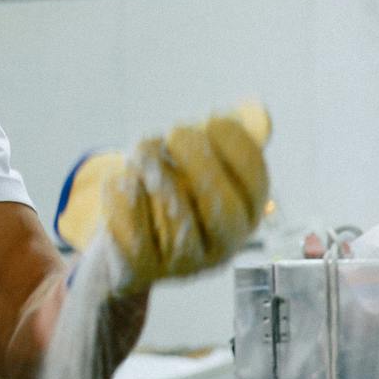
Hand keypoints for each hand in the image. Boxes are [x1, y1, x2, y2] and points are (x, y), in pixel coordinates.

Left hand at [55, 102, 270, 293]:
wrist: (123, 250)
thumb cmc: (167, 194)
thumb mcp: (197, 163)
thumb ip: (224, 136)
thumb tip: (255, 109)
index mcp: (246, 215)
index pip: (256, 184)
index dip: (238, 148)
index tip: (214, 121)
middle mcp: (222, 246)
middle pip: (223, 209)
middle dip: (200, 162)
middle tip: (176, 131)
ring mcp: (183, 265)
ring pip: (177, 220)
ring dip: (157, 172)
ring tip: (142, 147)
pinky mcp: (142, 270)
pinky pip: (134, 231)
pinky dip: (126, 196)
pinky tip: (122, 177)